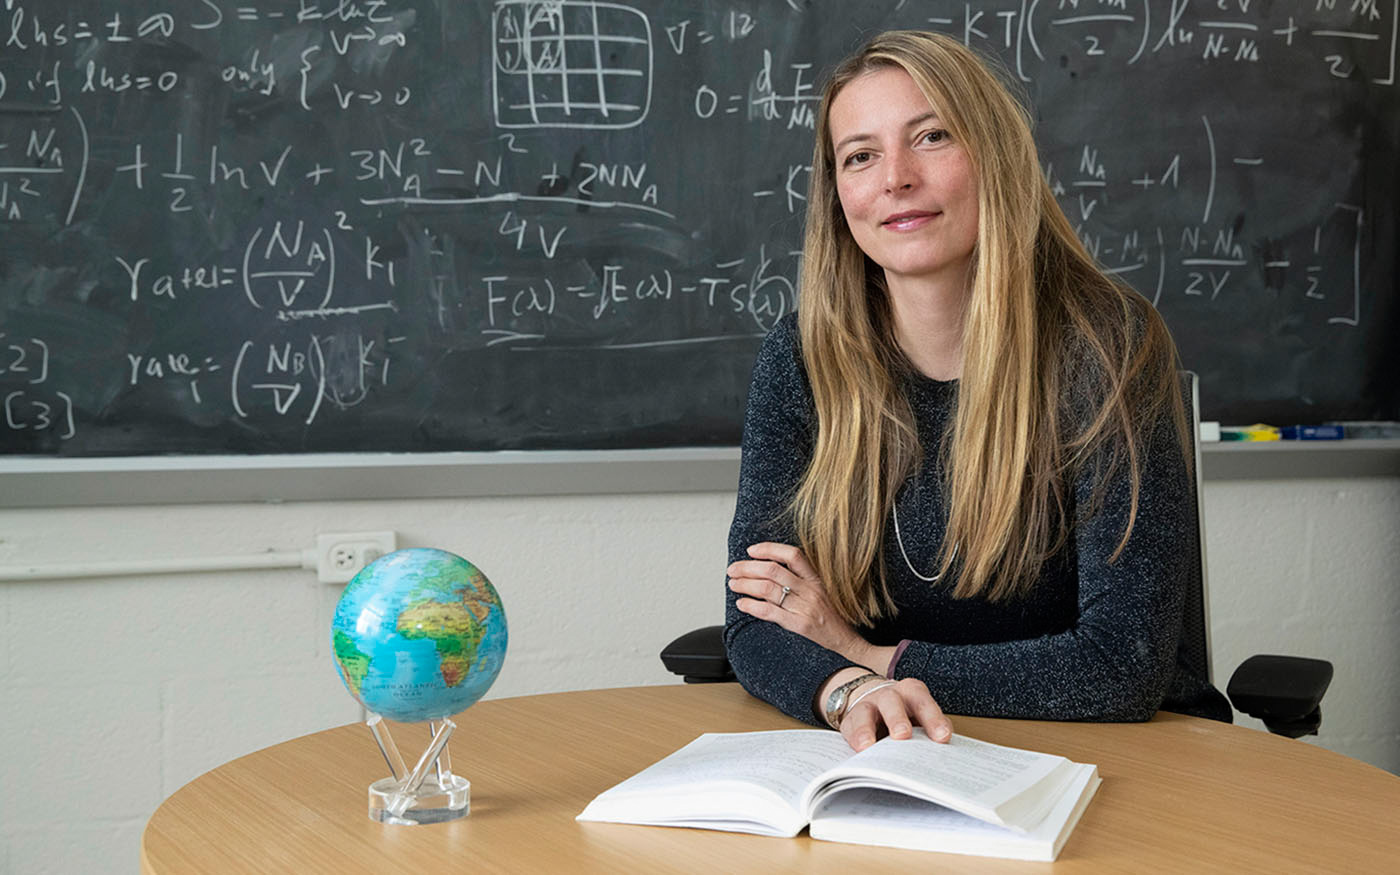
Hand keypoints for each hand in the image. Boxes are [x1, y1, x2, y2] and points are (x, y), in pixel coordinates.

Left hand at [727, 542, 871, 663]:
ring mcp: (805, 608)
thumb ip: (800, 581)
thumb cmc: (831, 619)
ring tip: (734, 584)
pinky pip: (770, 612)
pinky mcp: (799, 626)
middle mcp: (810, 590)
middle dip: (748, 568)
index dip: (769, 549)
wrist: (848, 645)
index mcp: (816, 580)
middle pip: (773, 570)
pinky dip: (752, 606)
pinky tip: (742, 604)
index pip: (792, 555)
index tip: (751, 550)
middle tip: (733, 570)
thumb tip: (769, 570)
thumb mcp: (821, 593)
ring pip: (768, 589)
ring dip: (746, 585)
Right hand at [841, 677, 951, 751]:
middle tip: (903, 735)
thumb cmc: (908, 716)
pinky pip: (849, 727)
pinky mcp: (851, 719)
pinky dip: (853, 738)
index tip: (942, 737)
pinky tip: (858, 750)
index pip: (924, 703)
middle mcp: (889, 695)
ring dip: (867, 729)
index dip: (933, 719)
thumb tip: (942, 751)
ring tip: (869, 746)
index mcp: (913, 692)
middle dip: (897, 719)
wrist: (877, 706)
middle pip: (892, 703)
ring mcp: (867, 705)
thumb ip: (934, 730)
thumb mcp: (923, 718)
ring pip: (865, 712)